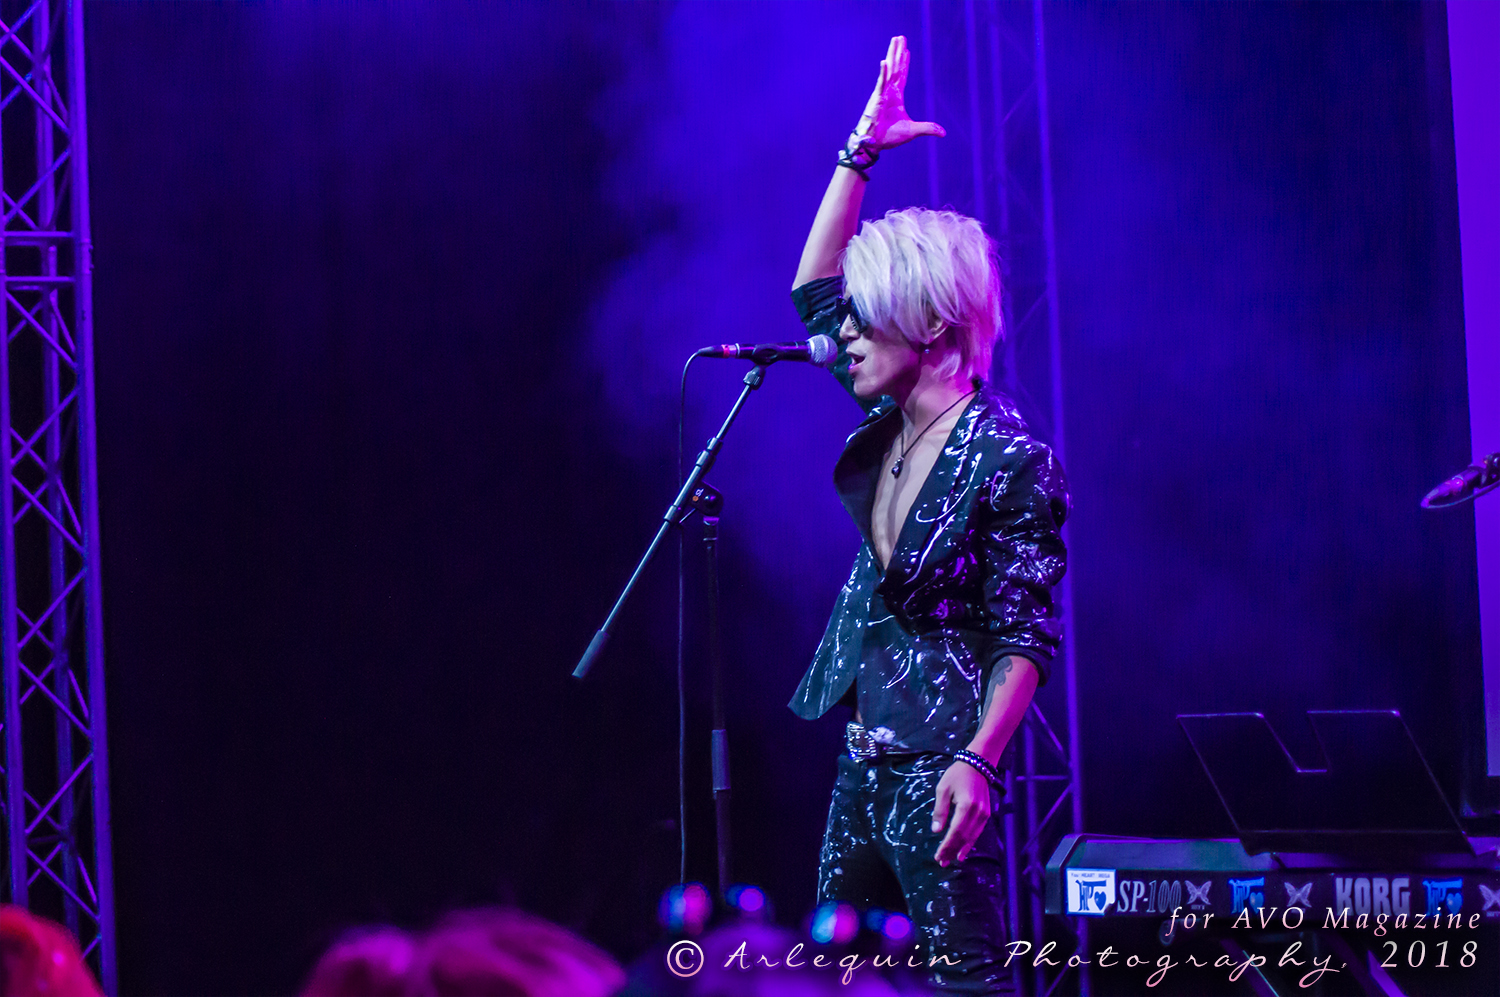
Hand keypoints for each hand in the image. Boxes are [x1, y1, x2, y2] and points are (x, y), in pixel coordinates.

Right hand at [854, 36, 945, 150]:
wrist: (875, 144)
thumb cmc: (889, 136)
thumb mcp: (912, 130)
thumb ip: (927, 128)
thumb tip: (943, 133)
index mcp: (896, 97)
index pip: (902, 76)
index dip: (904, 63)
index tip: (907, 51)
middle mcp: (889, 91)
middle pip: (895, 67)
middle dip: (898, 52)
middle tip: (900, 38)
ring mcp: (882, 93)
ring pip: (889, 70)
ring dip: (892, 55)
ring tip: (895, 40)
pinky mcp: (877, 99)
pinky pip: (881, 84)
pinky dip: (883, 73)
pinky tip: (885, 62)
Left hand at [931, 759, 991, 866]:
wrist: (978, 764)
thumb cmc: (957, 775)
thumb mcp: (943, 789)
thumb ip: (940, 811)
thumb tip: (936, 830)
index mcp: (966, 806)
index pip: (955, 832)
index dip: (947, 846)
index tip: (938, 856)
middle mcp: (977, 813)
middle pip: (964, 837)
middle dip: (952, 851)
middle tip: (942, 862)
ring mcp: (984, 814)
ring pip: (972, 837)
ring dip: (961, 849)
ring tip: (951, 859)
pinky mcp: (987, 814)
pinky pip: (978, 832)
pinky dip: (970, 842)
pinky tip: (963, 850)